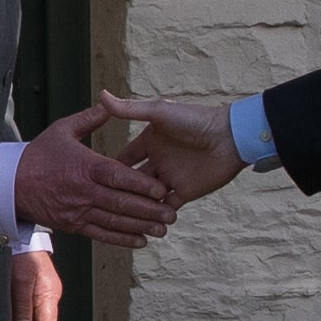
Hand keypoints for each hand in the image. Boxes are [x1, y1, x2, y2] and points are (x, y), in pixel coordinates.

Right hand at [13, 104, 176, 248]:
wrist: (9, 184)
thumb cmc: (38, 154)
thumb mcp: (62, 130)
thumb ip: (90, 118)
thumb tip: (109, 103)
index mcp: (85, 166)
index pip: (118, 176)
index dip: (141, 184)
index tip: (162, 189)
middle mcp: (84, 191)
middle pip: (121, 202)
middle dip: (149, 210)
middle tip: (171, 214)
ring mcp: (79, 211)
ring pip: (115, 221)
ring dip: (141, 227)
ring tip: (163, 229)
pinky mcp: (73, 226)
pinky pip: (101, 234)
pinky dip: (122, 239)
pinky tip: (141, 240)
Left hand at [13, 247, 60, 320]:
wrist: (20, 237)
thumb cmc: (22, 255)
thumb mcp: (19, 282)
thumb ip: (22, 306)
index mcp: (50, 294)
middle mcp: (51, 294)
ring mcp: (46, 291)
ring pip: (40, 316)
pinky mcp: (39, 287)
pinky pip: (36, 307)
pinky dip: (28, 316)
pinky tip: (18, 318)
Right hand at [101, 90, 244, 208]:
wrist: (230, 137)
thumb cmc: (196, 120)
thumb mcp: (159, 112)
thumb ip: (130, 109)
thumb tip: (102, 96)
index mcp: (149, 142)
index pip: (123, 158)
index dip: (109, 169)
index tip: (90, 181)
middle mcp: (158, 161)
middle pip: (132, 181)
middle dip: (119, 192)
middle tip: (100, 205)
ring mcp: (171, 178)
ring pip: (147, 197)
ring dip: (136, 207)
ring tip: (117, 219)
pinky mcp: (185, 193)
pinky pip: (166, 208)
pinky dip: (156, 216)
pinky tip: (141, 225)